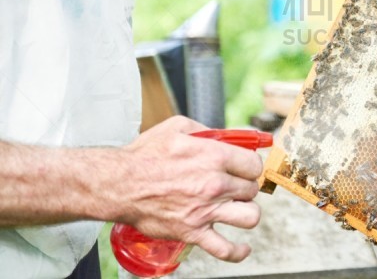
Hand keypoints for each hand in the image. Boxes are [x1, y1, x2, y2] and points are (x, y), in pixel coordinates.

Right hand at [116, 116, 263, 262]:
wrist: (119, 184)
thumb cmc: (145, 155)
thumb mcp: (179, 127)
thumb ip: (208, 131)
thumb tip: (225, 137)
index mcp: (214, 157)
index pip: (254, 165)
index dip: (250, 166)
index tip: (243, 168)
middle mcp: (215, 184)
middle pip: (252, 189)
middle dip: (245, 186)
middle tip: (235, 186)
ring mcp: (205, 210)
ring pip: (250, 216)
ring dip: (247, 212)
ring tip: (237, 208)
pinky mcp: (192, 232)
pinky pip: (224, 249)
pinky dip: (237, 252)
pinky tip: (242, 247)